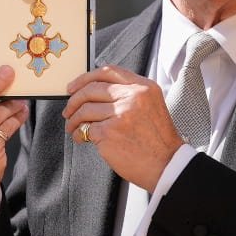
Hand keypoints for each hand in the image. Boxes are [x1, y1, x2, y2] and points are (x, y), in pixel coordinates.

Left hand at [62, 65, 183, 191]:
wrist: (167, 164)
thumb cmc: (157, 139)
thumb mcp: (150, 105)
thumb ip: (128, 95)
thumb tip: (94, 93)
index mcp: (143, 87)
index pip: (108, 71)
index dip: (86, 77)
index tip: (74, 86)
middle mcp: (133, 97)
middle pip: (92, 89)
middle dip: (74, 100)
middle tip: (68, 110)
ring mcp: (120, 114)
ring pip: (85, 110)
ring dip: (74, 119)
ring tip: (73, 127)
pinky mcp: (109, 133)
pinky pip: (85, 129)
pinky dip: (79, 134)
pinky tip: (81, 138)